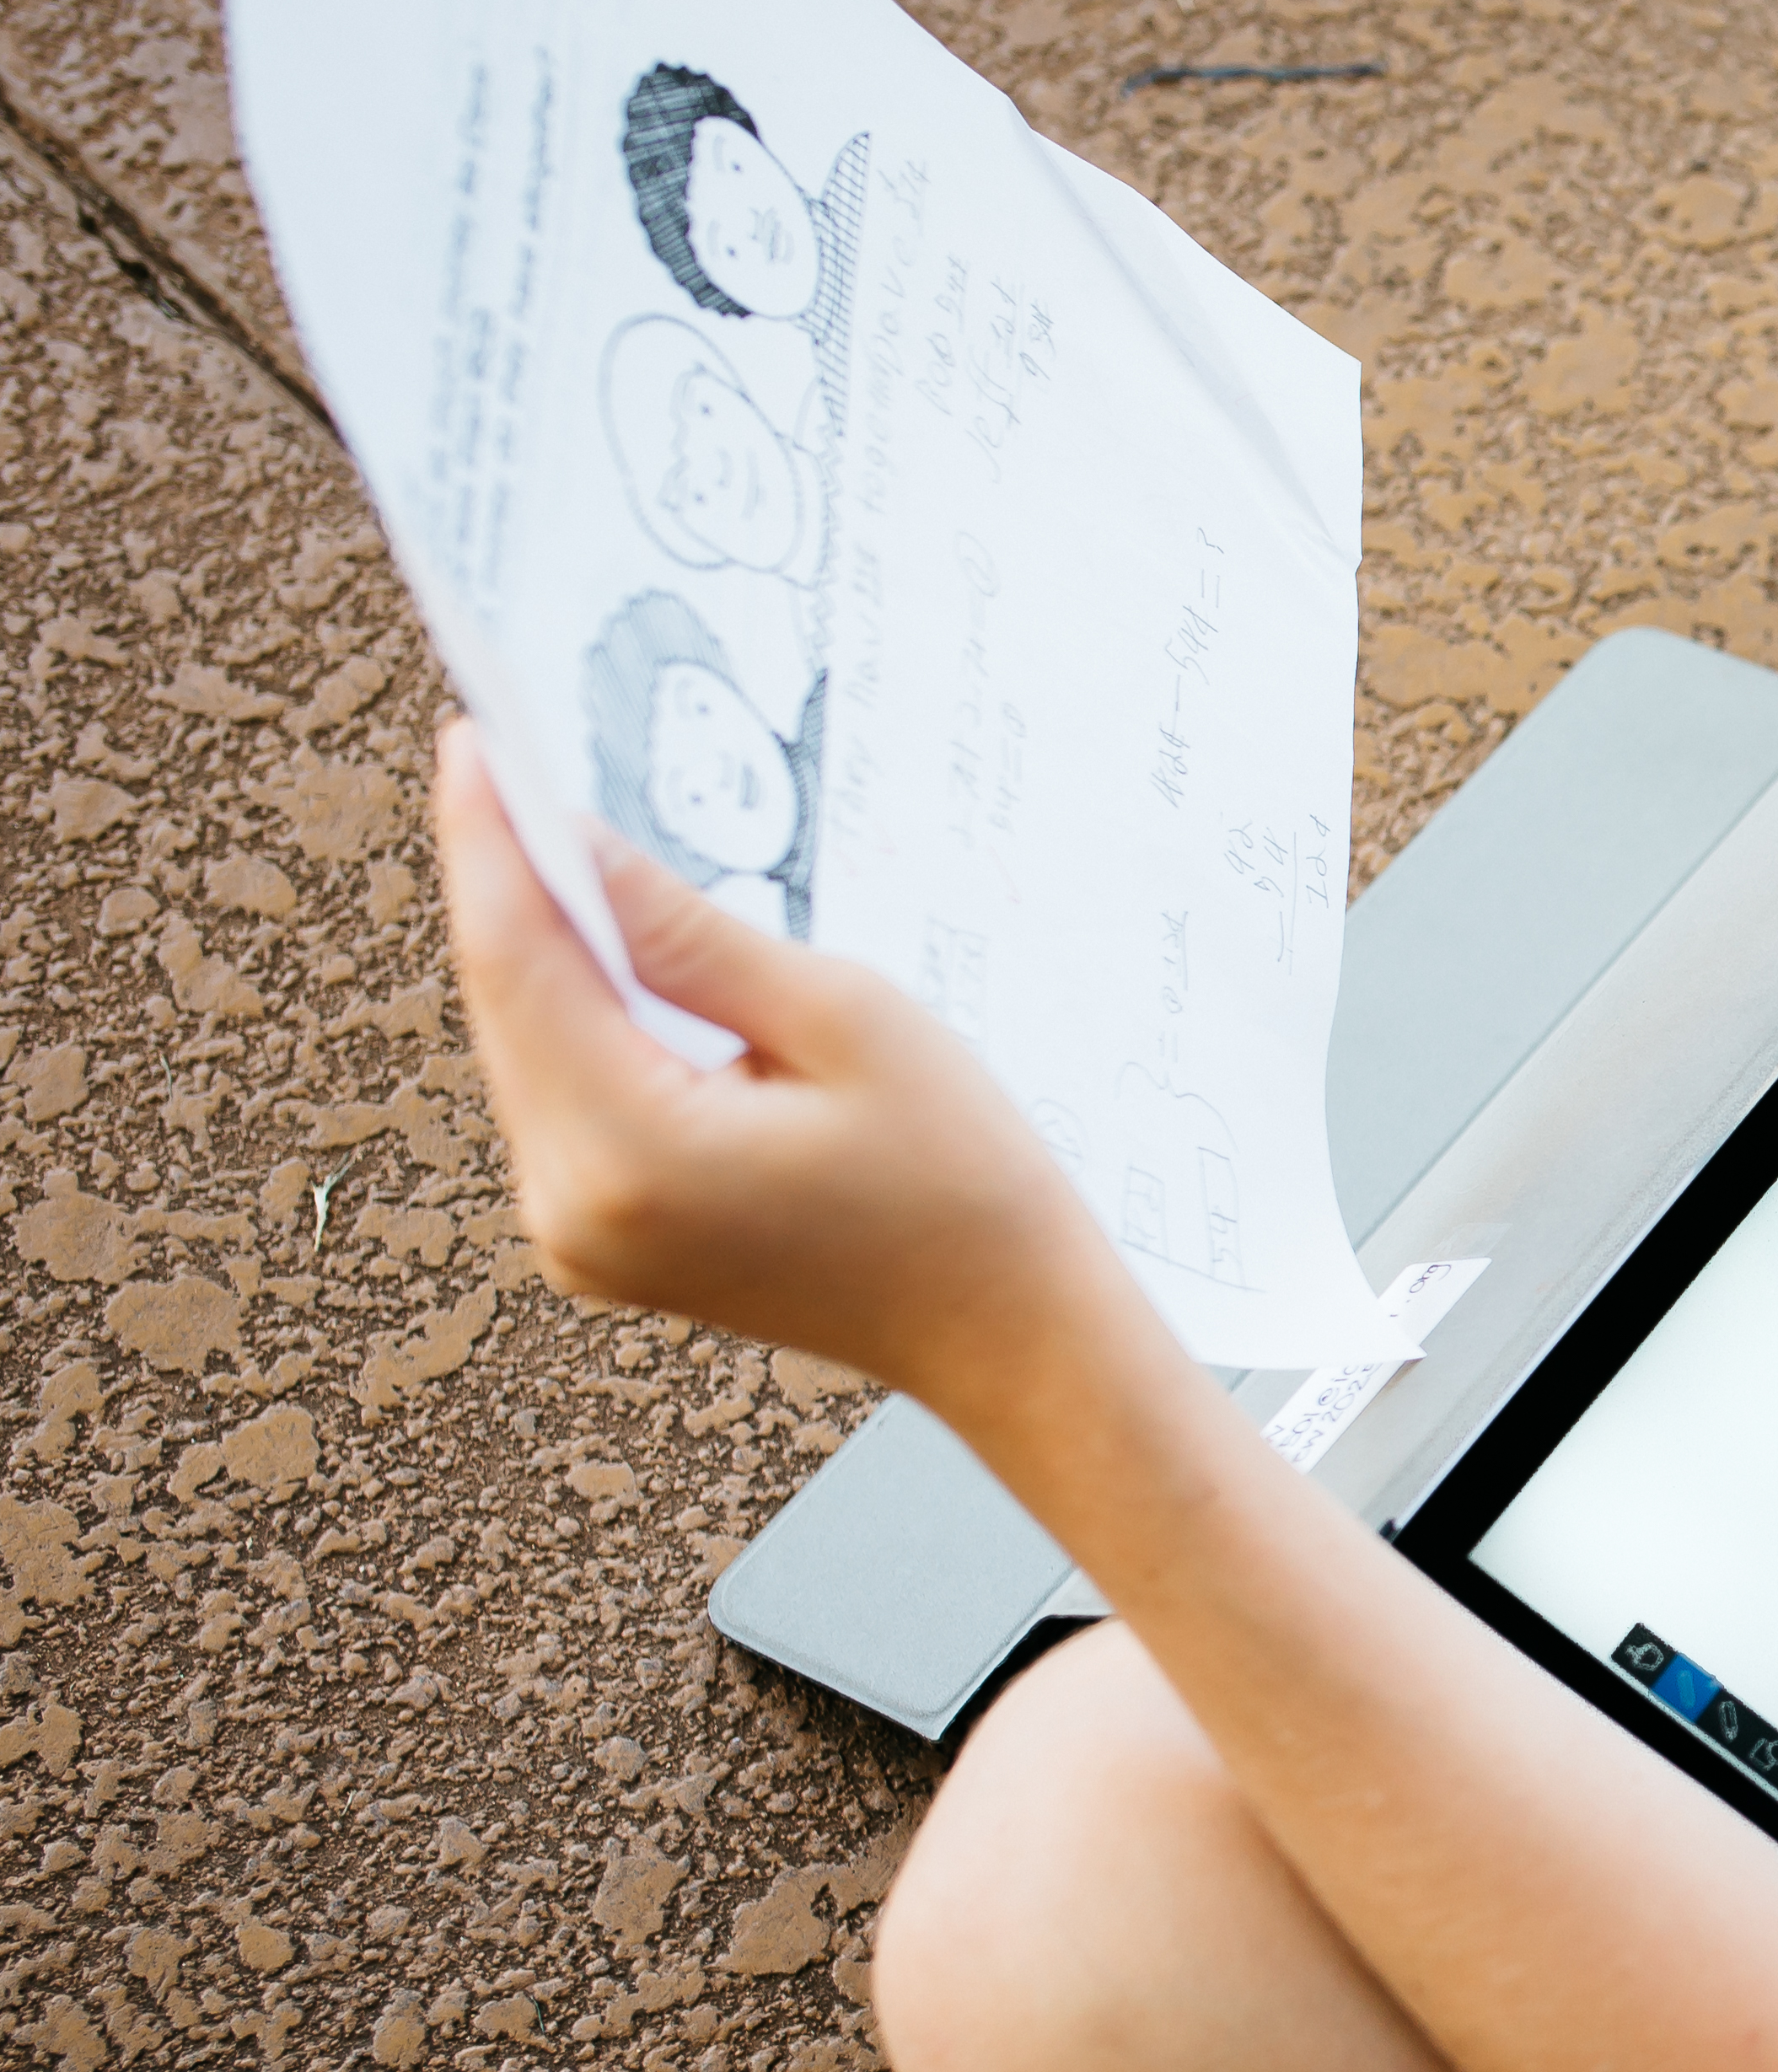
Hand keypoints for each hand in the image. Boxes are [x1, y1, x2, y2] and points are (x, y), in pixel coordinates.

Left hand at [435, 714, 1130, 1417]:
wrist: (1008, 1332)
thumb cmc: (961, 1182)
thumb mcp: (843, 1019)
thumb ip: (689, 934)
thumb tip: (576, 844)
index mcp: (634, 1154)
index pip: (521, 962)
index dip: (491, 841)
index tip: (475, 739)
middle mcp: (574, 1207)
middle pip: (504, 1006)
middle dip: (503, 883)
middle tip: (505, 764)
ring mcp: (577, 1239)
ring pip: (521, 1052)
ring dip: (536, 950)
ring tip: (551, 840)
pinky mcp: (597, 1245)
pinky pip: (556, 1103)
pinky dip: (569, 1022)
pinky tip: (597, 954)